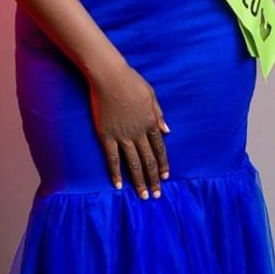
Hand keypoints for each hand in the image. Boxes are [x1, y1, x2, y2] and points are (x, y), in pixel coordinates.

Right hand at [88, 61, 170, 199]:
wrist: (109, 77)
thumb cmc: (131, 81)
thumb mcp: (151, 96)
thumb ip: (159, 115)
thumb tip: (168, 132)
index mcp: (151, 123)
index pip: (160, 149)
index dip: (163, 165)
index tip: (165, 177)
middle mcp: (139, 133)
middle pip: (148, 160)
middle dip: (154, 179)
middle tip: (156, 195)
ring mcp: (123, 136)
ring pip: (133, 163)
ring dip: (139, 181)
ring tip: (143, 196)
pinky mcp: (107, 136)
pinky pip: (112, 158)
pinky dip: (115, 173)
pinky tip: (118, 185)